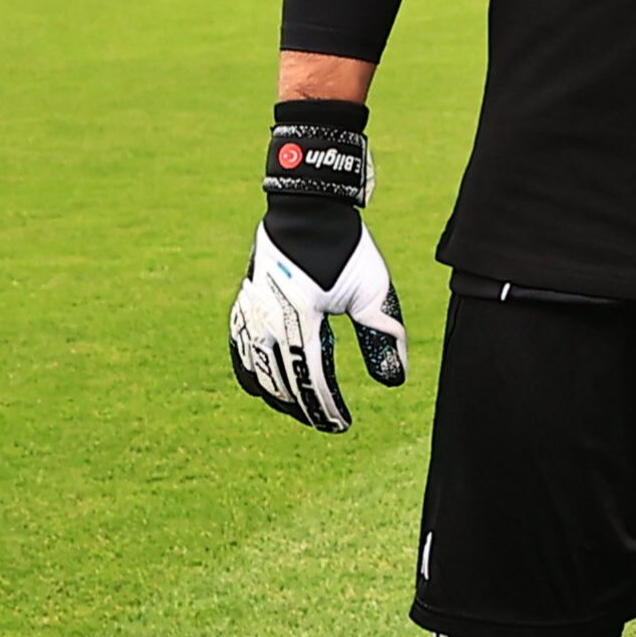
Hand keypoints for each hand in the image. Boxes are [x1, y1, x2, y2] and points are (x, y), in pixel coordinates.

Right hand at [228, 111, 408, 429]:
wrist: (308, 210)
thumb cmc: (347, 249)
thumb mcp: (374, 291)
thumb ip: (384, 335)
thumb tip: (394, 381)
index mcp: (299, 316)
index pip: (311, 376)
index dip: (326, 406)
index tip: (342, 425)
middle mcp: (267, 319)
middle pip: (282, 381)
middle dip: (305, 407)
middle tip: (329, 423)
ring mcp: (250, 314)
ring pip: (257, 372)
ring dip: (281, 396)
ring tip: (305, 409)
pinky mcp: (244, 308)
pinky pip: (240, 354)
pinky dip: (254, 376)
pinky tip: (269, 389)